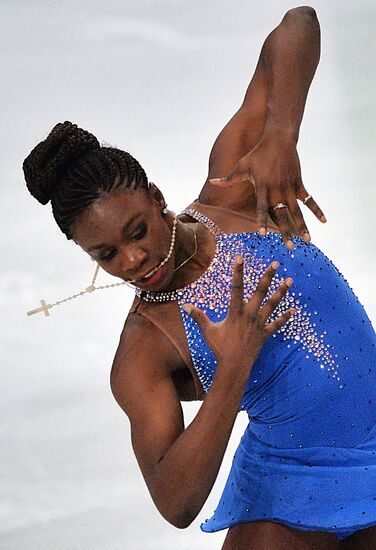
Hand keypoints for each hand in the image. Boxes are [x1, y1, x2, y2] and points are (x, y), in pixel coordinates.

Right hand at [182, 255, 294, 371]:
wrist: (234, 365)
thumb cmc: (220, 348)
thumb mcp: (207, 330)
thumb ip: (198, 316)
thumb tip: (184, 305)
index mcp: (235, 312)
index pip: (236, 287)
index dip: (238, 271)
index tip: (240, 258)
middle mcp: (249, 314)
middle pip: (260, 292)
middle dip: (268, 276)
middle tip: (276, 263)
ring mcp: (259, 324)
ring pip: (272, 304)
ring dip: (281, 292)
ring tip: (289, 280)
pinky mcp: (265, 333)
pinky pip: (277, 324)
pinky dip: (285, 317)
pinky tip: (294, 310)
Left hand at [209, 135, 325, 248]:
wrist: (278, 140)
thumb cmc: (257, 154)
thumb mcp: (241, 166)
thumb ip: (228, 179)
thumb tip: (211, 183)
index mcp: (262, 188)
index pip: (261, 208)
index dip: (262, 221)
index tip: (262, 234)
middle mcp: (277, 190)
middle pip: (282, 215)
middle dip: (286, 232)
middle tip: (290, 247)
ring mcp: (290, 188)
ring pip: (297, 211)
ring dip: (303, 226)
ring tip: (307, 241)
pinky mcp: (299, 184)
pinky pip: (309, 200)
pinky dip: (317, 210)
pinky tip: (323, 221)